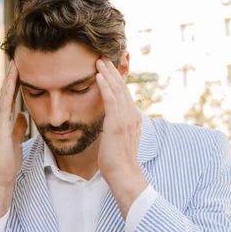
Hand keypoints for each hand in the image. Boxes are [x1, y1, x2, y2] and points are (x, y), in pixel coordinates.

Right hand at [0, 61, 27, 186]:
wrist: (1, 176)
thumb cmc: (8, 161)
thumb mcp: (16, 139)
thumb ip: (18, 127)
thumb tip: (23, 115)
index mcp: (1, 121)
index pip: (9, 98)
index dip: (14, 83)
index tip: (20, 69)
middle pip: (4, 93)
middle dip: (10, 76)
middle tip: (16, 59)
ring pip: (3, 96)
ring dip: (8, 80)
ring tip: (14, 65)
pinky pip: (4, 106)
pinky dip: (7, 93)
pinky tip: (12, 83)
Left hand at [95, 58, 147, 217]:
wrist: (124, 175)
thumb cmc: (117, 161)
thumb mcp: (116, 139)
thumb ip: (114, 127)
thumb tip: (107, 122)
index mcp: (132, 118)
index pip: (124, 93)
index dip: (116, 79)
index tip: (108, 67)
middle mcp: (132, 115)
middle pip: (122, 87)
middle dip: (112, 71)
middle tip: (102, 56)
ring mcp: (126, 119)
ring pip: (117, 90)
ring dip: (108, 73)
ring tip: (99, 60)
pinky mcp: (117, 124)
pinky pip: (111, 100)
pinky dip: (105, 86)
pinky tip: (98, 75)